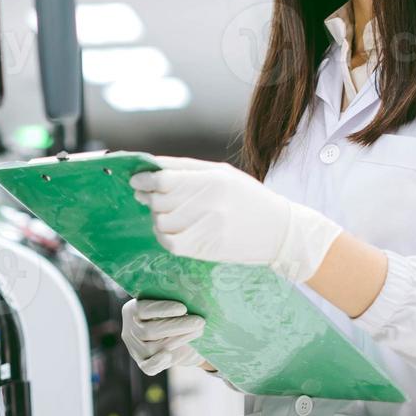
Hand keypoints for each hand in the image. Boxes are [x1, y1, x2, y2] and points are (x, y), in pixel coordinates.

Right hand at [121, 298, 206, 375]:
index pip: (143, 309)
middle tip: (199, 321)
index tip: (183, 308)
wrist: (182, 339)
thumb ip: (175, 304)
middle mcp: (130, 330)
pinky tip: (168, 355)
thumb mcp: (173, 306)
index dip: (163, 309)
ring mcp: (135, 349)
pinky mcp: (144, 363)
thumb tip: (190, 299)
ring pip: (154, 347)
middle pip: (150, 330)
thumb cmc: (176, 316)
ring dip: (179, 339)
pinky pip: (148, 367)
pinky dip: (157, 362)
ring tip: (199, 331)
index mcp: (132, 310)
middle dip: (177, 326)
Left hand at [129, 155, 343, 283]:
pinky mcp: (207, 248)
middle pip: (159, 200)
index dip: (144, 180)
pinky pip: (170, 243)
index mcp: (212, 179)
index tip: (136, 181)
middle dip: (148, 197)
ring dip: (156, 217)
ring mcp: (208, 227)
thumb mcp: (221, 172)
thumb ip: (185, 168)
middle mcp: (209, 202)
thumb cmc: (247, 197)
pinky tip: (169, 230)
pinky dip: (164, 236)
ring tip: (166, 212)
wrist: (280, 231)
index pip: (164, 179)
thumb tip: (149, 167)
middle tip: (148, 196)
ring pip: (161, 222)